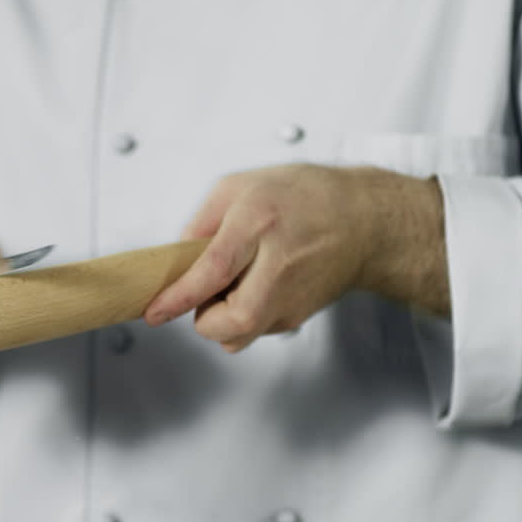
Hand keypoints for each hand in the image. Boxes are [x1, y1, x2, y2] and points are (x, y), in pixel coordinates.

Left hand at [144, 164, 376, 351]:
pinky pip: (255, 330)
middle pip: (231, 320)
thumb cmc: (304, 197)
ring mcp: (293, 296)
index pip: (214, 270)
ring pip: (239, 335)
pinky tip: (257, 287)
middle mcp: (279, 264)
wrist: (365, 222)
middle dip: (204, 318)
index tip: (155, 311)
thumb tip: (179, 260)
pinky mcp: (299, 316)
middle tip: (205, 291)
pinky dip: (243, 317)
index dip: (180, 296)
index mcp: (259, 222)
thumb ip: (201, 221)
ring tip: (235, 285)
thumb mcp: (241, 186)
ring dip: (222, 320)